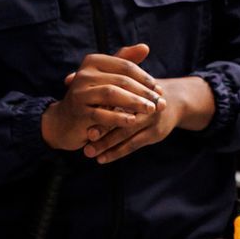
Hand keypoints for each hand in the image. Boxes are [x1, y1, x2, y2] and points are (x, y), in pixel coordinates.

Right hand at [41, 45, 164, 151]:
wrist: (65, 121)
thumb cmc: (92, 97)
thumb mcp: (108, 79)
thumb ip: (125, 62)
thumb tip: (146, 47)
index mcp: (93, 61)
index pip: (125, 66)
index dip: (145, 78)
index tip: (159, 90)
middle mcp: (84, 73)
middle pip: (121, 80)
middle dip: (144, 92)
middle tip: (161, 102)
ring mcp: (79, 92)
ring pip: (112, 94)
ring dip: (134, 102)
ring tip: (151, 110)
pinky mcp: (78, 111)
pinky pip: (102, 114)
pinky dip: (118, 117)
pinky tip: (133, 121)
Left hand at [82, 76, 214, 164]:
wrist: (174, 100)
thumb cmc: (139, 89)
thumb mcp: (125, 79)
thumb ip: (95, 81)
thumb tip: (66, 79)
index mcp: (135, 86)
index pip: (117, 95)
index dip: (101, 104)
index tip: (85, 110)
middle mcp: (145, 102)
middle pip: (122, 115)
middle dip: (104, 127)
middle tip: (87, 136)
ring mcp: (152, 119)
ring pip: (126, 133)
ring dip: (107, 144)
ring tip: (88, 152)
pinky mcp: (156, 134)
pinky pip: (133, 145)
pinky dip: (116, 152)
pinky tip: (101, 159)